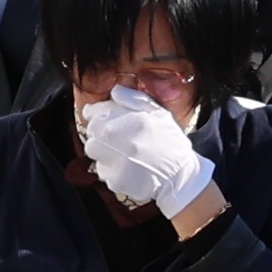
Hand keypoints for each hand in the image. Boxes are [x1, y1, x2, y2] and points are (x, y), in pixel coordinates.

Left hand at [78, 88, 213, 223]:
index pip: (93, 113)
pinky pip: (102, 170)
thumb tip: (114, 91)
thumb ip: (133, 98)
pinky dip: (111, 168)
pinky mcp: (115, 180)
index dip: (100, 116)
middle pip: (91, 133)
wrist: (180, 175)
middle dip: (102, 134)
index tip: (107, 120)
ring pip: (94, 152)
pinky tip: (128, 166)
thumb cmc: (169, 141)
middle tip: (120, 138)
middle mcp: (117, 140)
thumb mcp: (157, 112)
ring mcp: (115, 161)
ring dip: (104, 150)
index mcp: (126, 119)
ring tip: (124, 152)